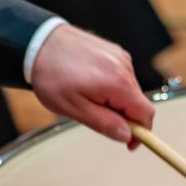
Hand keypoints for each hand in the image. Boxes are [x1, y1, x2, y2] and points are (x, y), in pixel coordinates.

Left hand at [29, 23, 154, 147]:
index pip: (146, 113)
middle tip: (94, 116)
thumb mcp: (74, 109)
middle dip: (123, 116)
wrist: (39, 43)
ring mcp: (120, 56)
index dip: (141, 132)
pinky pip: (121, 76)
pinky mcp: (114, 51)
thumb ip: (104, 124)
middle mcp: (125, 67)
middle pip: (138, 102)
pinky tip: (89, 83)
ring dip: (115, 100)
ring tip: (86, 96)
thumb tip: (127, 135)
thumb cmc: (52, 76)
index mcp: (118, 83)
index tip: (129, 142)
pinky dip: (111, 86)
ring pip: (129, 90)